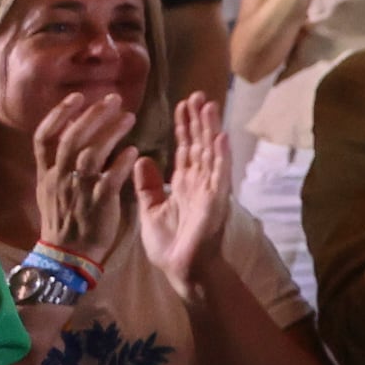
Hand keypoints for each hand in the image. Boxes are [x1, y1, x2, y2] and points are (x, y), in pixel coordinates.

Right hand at [29, 91, 136, 267]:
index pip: (43, 137)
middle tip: (113, 99)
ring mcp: (78, 191)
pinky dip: (122, 162)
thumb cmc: (66, 216)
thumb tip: (70, 128)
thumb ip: (59, 160)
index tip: (78, 96)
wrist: (68, 254)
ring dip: (111, 132)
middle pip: (70, 139)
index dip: (59, 114)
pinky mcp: (98, 203)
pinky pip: (110, 178)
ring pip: (90, 154)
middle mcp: (59, 179)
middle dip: (92, 115)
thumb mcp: (52, 187)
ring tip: (129, 117)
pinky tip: (134, 150)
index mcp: (46, 174)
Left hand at [130, 96, 234, 295]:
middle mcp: (200, 181)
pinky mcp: (217, 199)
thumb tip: (143, 158)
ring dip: (211, 129)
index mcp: (184, 183)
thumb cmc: (169, 244)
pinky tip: (221, 136)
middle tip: (196, 95)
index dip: (184, 127)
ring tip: (209, 105)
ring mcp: (211, 188)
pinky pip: (220, 173)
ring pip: (212, 152)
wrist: (182, 269)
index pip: (185, 148)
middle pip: (200, 144)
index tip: (182, 104)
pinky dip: (222, 154)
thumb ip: (148, 186)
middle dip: (198, 120)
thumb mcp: (150, 210)